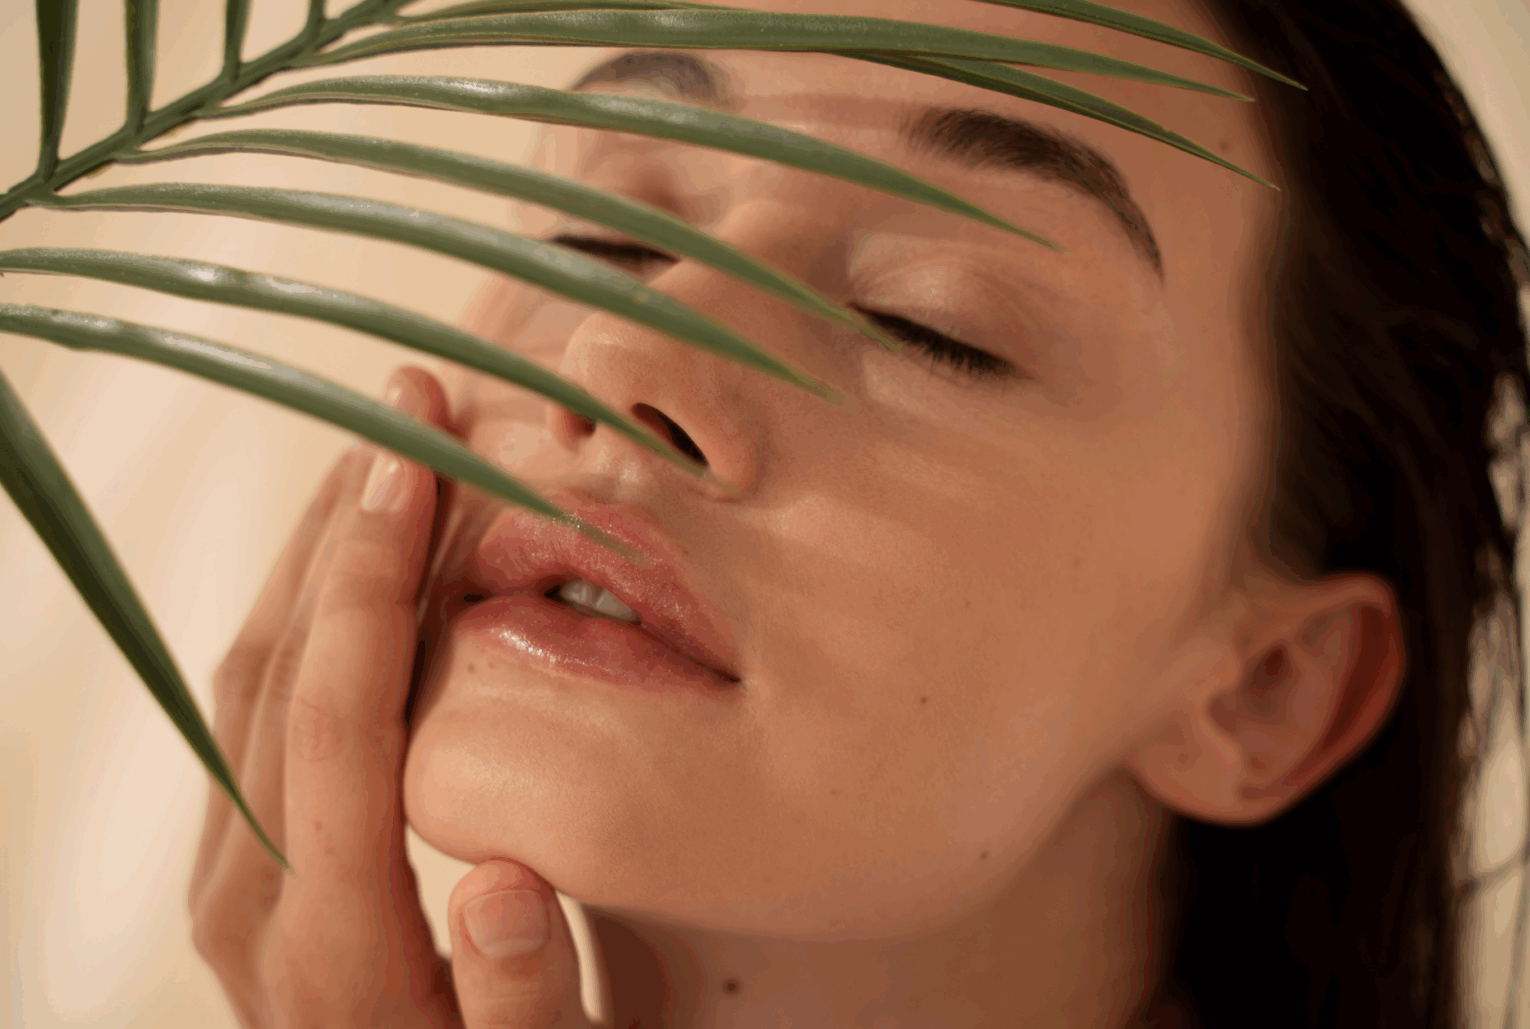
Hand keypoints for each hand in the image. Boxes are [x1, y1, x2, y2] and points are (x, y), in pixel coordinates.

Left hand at [188, 365, 593, 1028]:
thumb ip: (522, 1000)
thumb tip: (502, 879)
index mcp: (332, 945)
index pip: (337, 722)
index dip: (374, 581)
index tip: (415, 464)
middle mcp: (254, 900)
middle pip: (278, 675)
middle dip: (342, 529)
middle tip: (406, 412)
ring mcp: (233, 881)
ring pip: (249, 681)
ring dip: (315, 556)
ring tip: (384, 457)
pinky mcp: (240, 866)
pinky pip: (251, 714)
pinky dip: (304, 616)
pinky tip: (354, 565)